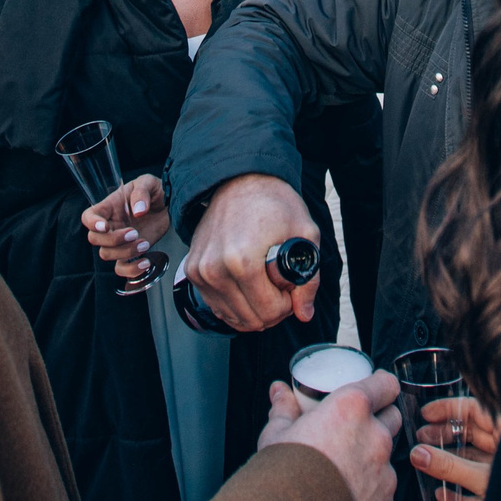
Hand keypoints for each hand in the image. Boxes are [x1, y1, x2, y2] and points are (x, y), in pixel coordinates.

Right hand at [82, 174, 170, 279]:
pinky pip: (122, 269)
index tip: (105, 227)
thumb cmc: (155, 191)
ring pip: (107, 254)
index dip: (92, 223)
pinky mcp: (131, 253)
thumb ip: (141, 192)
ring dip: (125, 253)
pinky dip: (131, 270)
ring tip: (144, 244)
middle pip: (95, 239)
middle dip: (113, 240)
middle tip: (134, 233)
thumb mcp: (148, 183)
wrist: (170, 206)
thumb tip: (138, 211)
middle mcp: (110, 225)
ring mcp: (119, 242)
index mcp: (109, 207)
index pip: (88, 216)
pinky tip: (145, 262)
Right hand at [182, 173, 320, 330]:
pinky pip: (217, 306)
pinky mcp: (192, 271)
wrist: (240, 180)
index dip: (288, 304)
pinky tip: (246, 282)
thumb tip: (304, 312)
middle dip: (272, 309)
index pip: (270, 312)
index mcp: (242, 262)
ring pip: (233, 317)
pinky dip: (235, 302)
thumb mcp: (306, 235)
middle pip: (251, 320)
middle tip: (279, 286)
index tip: (290, 288)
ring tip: (262, 281)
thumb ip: (309, 280)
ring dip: (252, 307)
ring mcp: (200, 271)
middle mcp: (215, 269)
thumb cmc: (273, 202)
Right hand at [261, 373, 402, 500]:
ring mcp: (385, 474)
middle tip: (353, 431)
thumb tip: (279, 393)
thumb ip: (284, 409)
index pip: (385, 384)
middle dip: (378, 421)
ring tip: (344, 471)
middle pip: (392, 418)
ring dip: (372, 460)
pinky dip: (369, 494)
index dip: (381, 386)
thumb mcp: (276, 434)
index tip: (375, 388)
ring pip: (387, 459)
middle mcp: (376, 437)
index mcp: (351, 409)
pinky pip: (383, 494)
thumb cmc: (282, 475)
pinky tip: (346, 500)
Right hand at [410, 395, 500, 500]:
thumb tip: (417, 454)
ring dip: (451, 465)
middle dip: (445, 438)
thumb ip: (449, 466)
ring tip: (427, 465)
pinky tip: (444, 496)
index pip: (474, 410)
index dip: (447, 410)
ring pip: (475, 460)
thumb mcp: (482, 476)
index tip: (425, 414)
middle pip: (472, 434)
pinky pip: (481, 489)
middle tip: (421, 442)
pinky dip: (463, 493)